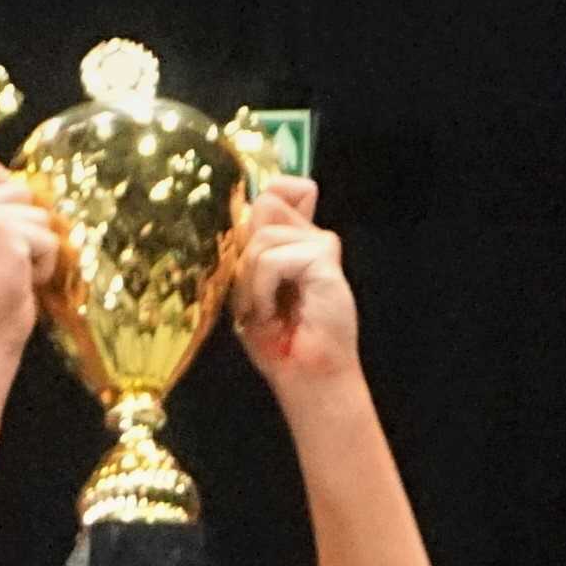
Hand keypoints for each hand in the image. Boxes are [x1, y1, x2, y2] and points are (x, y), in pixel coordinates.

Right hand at [0, 160, 61, 359]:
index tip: (3, 231)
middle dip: (26, 227)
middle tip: (5, 264)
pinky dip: (46, 266)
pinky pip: (49, 240)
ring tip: (12, 276)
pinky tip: (22, 284)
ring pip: (38, 214)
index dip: (6, 191)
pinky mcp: (6, 238)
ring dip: (37, 249)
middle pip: (19, 188)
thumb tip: (19, 178)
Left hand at [230, 179, 354, 385]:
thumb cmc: (278, 342)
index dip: (258, 208)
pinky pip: (270, 259)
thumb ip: (248, 250)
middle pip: (264, 205)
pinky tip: (274, 313)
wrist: (305, 375)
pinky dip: (261, 291)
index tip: (250, 259)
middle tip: (255, 297)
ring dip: (251, 283)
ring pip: (261, 238)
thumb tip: (242, 212)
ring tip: (265, 311)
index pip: (276, 190)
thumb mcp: (249, 290)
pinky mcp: (323, 257)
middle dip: (246, 256)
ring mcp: (319, 244)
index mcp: (293, 239)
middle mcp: (309, 235)